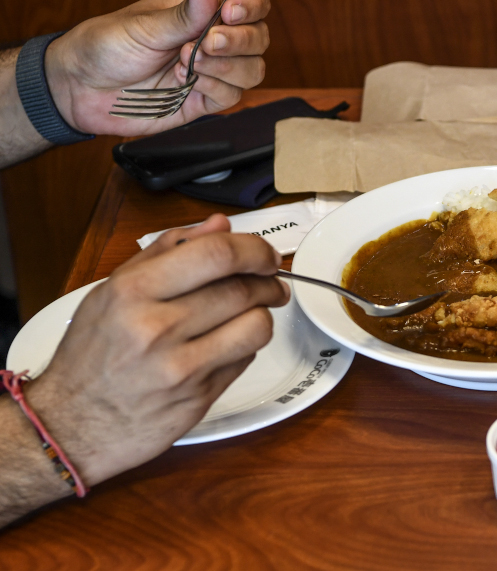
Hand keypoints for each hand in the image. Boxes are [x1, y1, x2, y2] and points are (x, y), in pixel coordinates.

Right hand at [24, 215, 288, 484]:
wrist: (69, 426)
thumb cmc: (91, 355)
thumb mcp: (113, 291)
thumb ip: (168, 252)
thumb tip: (220, 225)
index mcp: (132, 292)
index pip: (215, 255)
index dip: (254, 250)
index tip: (266, 255)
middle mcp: (156, 328)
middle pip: (242, 289)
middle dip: (268, 282)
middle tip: (272, 281)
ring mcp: (180, 368)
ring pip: (256, 326)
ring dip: (265, 313)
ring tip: (257, 309)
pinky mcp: (198, 398)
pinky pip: (245, 360)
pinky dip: (246, 345)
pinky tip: (228, 342)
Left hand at [45, 0, 270, 135]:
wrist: (80, 90)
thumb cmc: (105, 47)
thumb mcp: (145, 25)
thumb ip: (186, 12)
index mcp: (201, 8)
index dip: (252, 5)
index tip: (230, 13)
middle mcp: (212, 37)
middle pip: (259, 37)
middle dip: (239, 41)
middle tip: (205, 43)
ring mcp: (212, 70)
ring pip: (254, 69)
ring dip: (227, 67)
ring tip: (188, 63)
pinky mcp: (205, 100)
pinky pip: (233, 96)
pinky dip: (215, 88)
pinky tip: (185, 82)